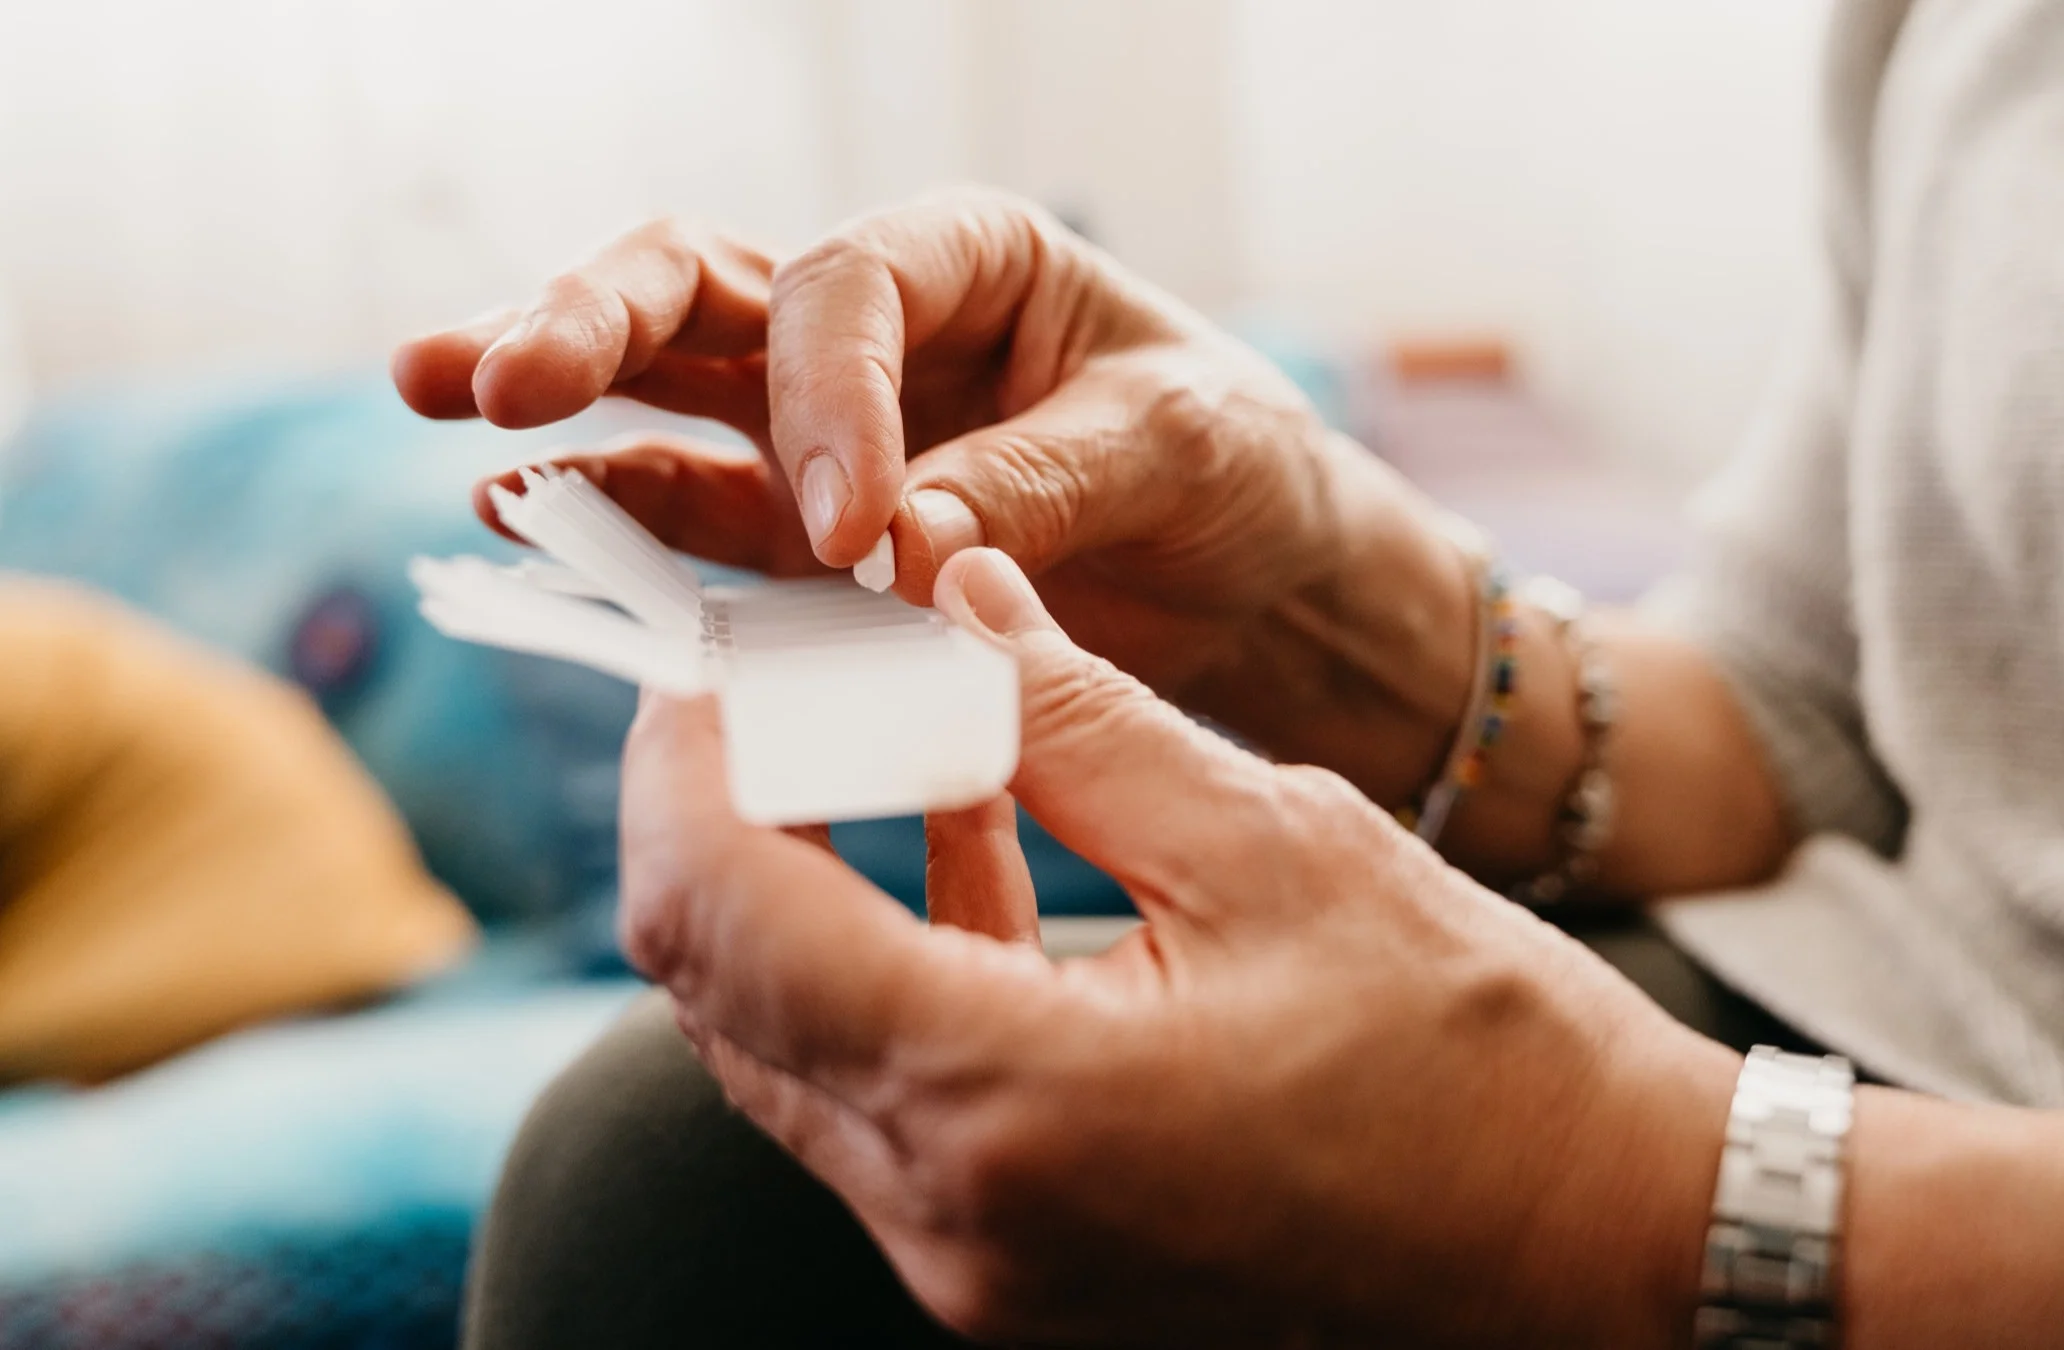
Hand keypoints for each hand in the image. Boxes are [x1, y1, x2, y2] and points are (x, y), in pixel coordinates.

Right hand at [392, 192, 1403, 699]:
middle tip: (502, 378)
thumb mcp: (1181, 450)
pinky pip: (697, 517)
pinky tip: (527, 519)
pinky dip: (621, 522)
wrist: (1261, 581)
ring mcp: (821, 428)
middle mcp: (877, 327)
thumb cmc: (1238, 472)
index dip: (828, 397)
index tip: (857, 533)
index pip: (848, 290)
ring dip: (555, 403)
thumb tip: (894, 551)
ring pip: (662, 385)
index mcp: (970, 258)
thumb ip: (1039, 485)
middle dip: (594, 320)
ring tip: (449, 415)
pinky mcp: (807, 535)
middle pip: (700, 289)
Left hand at [620, 547, 1735, 1346]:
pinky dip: (898, 967)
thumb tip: (953, 593)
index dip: (683, 758)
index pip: (718, 913)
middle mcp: (953, 1217)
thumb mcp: (1275, 842)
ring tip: (893, 729)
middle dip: (727, 809)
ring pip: (793, 1051)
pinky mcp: (1024, 1272)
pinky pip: (891, 1106)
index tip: (713, 651)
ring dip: (809, 883)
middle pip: (722, 990)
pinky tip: (974, 842)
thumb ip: (1075, 718)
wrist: (1610, 1250)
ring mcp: (981, 1266)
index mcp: (1003, 1104)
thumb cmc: (1480, 1059)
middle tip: (787, 673)